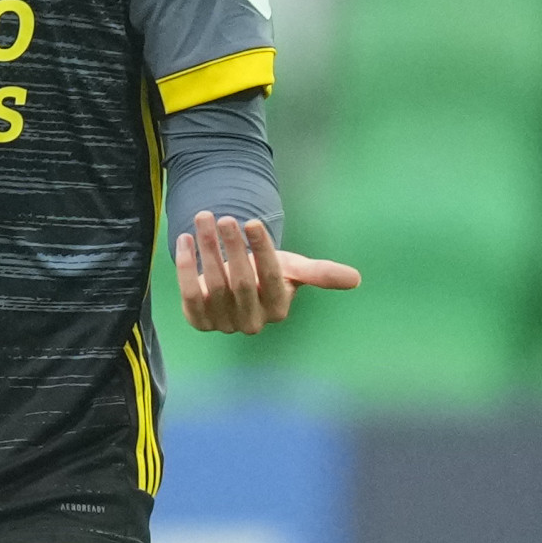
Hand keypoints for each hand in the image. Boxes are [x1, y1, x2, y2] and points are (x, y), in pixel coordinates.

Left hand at [176, 212, 359, 334]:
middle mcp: (252, 322)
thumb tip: (357, 279)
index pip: (272, 278)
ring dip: (208, 249)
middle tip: (225, 218)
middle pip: (242, 282)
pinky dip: (184, 266)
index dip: (263, 250)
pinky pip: (189, 294)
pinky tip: (184, 239)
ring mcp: (223, 324)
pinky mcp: (198, 320)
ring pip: (214, 285)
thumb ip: (320, 273)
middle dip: (233, 248)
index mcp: (279, 309)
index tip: (253, 222)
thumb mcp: (293, 269)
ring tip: (204, 218)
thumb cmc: (267, 273)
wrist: (233, 285)